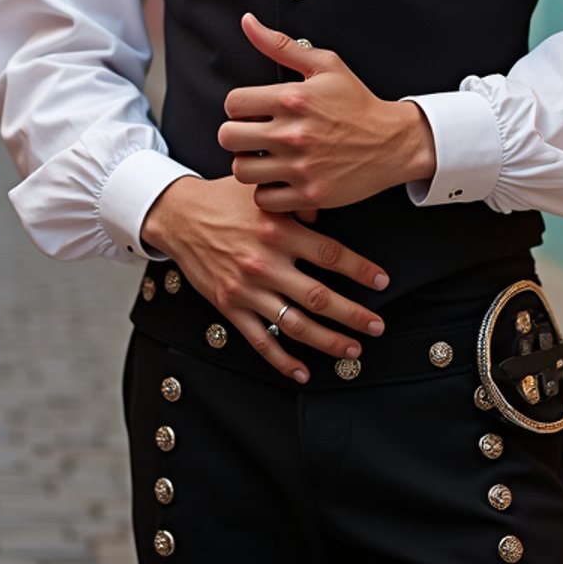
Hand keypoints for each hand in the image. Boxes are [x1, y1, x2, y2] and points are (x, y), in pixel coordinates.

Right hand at [139, 175, 388, 383]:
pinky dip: (282, 361)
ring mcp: (247, 289)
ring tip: (352, 350)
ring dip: (327, 341)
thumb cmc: (225, 200)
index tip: (382, 281)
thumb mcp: (263, 192)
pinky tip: (302, 371)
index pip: (330, 255)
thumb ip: (298, 204)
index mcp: (279, 231)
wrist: (180, 215)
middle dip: (353, 315)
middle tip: (376, 326)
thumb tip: (327, 211)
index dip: (360, 270)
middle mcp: (265, 263)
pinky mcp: (229, 307)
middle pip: (319, 297)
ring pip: (294, 324)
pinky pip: (260, 340)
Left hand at [218, 13, 435, 211]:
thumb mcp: (324, 65)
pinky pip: (264, 198)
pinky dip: (267, 191)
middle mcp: (294, 133)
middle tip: (252, 135)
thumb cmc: (357, 103)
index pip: (233, 103)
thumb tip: (248, 22)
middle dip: (237, 135)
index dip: (239, 106)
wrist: (392, 142)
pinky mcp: (309, 194)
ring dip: (249, 164)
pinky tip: (279, 178)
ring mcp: (301, 166)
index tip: (252, 111)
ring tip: (264, 158)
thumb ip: (280, 44)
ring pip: (241, 170)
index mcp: (293, 98)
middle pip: (228, 138)